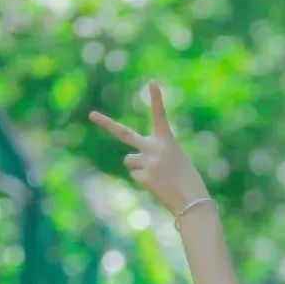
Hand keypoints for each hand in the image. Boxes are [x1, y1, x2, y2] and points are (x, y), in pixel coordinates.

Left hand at [88, 81, 208, 215]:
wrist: (193, 201)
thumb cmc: (188, 179)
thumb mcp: (174, 159)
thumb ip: (152, 153)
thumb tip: (130, 161)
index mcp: (167, 140)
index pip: (160, 115)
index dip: (156, 99)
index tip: (152, 82)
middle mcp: (154, 148)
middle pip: (124, 134)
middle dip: (106, 124)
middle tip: (91, 115)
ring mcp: (147, 162)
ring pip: (130, 162)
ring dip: (139, 167)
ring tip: (157, 176)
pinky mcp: (143, 177)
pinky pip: (135, 176)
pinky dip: (144, 181)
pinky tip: (158, 186)